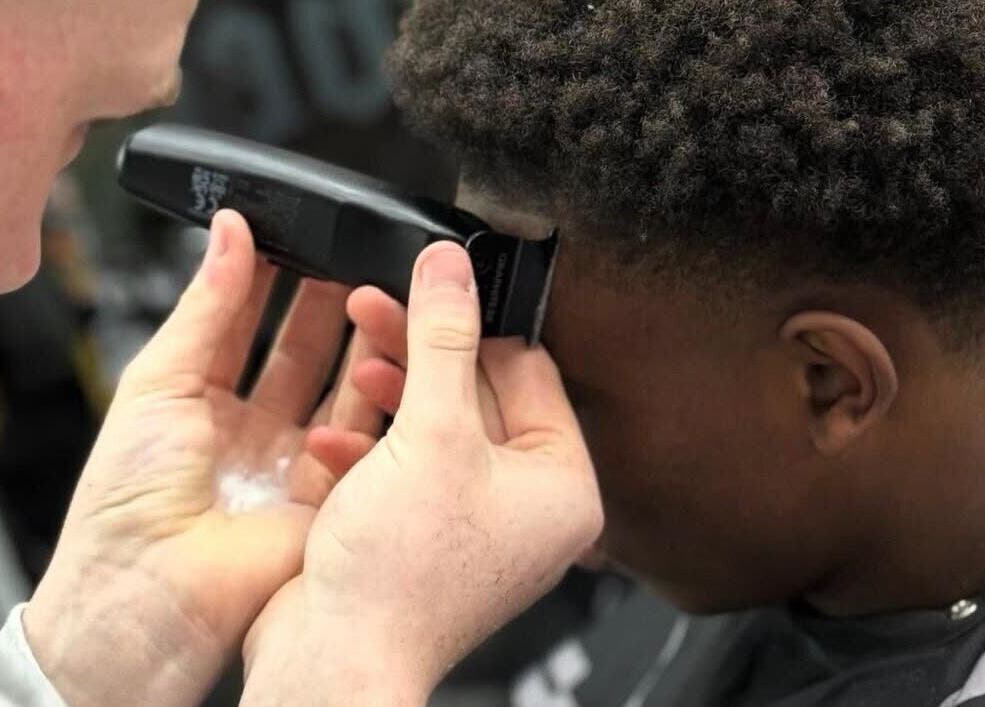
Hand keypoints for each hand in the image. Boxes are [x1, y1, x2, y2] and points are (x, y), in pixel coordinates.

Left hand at [23, 211, 381, 706]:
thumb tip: (228, 233)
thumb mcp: (159, 379)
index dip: (273, 282)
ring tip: (377, 294)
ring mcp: (294, 463)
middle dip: (328, 304)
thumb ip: (205, 304)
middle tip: (351, 259)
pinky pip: (364, 435)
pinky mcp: (332, 492)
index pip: (247, 325)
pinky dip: (375, 396)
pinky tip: (381, 358)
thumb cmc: (128, 501)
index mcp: (201, 403)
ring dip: (361, 341)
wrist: (153, 591)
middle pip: (304, 353)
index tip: (297, 239)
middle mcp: (254, 432)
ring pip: (342, 388)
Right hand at [242, 242, 603, 705]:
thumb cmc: (399, 581)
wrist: (334, 663)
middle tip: (381, 309)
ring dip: (393, 394)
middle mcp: (527, 506)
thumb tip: (452, 270)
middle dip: (423, 354)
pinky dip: (373, 448)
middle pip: (480, 395)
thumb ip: (443, 340)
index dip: (478, 325)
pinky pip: (409, 468)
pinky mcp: (428, 533)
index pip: (531, 372)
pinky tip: (334, 437)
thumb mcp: (431, 433)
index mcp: (561, 485)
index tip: (436, 286)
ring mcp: (476, 522)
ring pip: (438, 427)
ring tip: (358, 360)